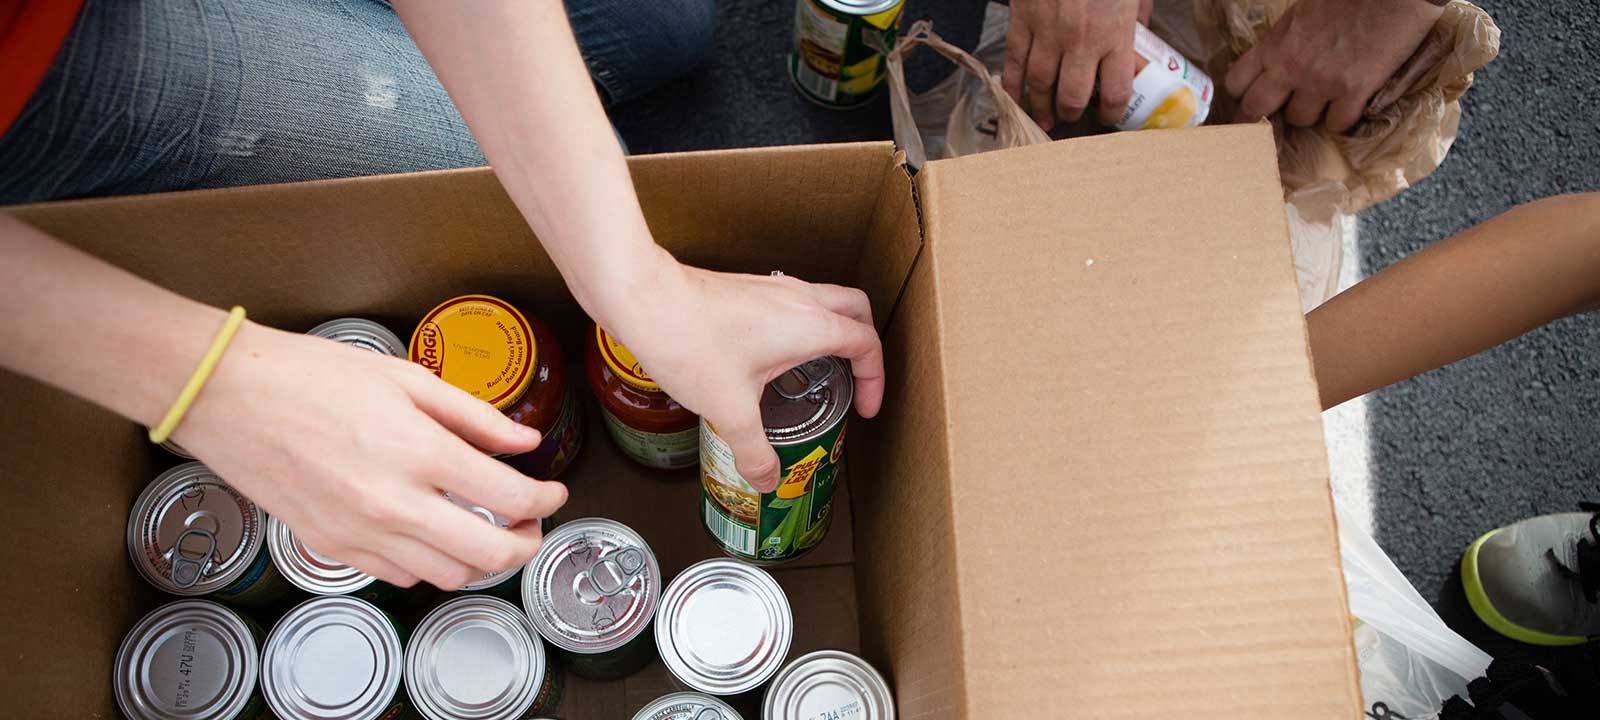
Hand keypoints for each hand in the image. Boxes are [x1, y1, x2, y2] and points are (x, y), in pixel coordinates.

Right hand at [173, 322, 568, 589]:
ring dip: (483, 560)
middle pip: (491, 555)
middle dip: (528, 542)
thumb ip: (474, 415)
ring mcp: (361, 533)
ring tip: (489, 529)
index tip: (554, 490)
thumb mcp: (407, 378)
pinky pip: (402, 576)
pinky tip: (435, 533)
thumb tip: (524, 441)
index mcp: (419, 452)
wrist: (228, 394)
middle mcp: (393, 504)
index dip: (547, 498)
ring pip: (449, 575)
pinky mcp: (332, 547)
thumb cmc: (310, 375)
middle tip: (533, 522)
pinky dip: (432, 564)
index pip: (512, 498)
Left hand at [599, 254, 884, 492]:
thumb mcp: (730, 410)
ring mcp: (770, 288)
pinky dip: (799, 325)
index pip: (866, 343)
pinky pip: (790, 302)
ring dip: (832, 330)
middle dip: (865, 342)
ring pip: (823, 300)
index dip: (875, 378)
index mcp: (810, 325)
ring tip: (818, 370)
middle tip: (857, 378)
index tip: (866, 407)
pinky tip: (772, 357)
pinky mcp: (745, 288)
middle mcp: (798, 298)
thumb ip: (754, 450)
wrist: (641, 296)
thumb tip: (767, 480)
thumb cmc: (689, 341)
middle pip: (856, 309)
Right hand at [1003, 0, 1150, 129]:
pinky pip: (1013, 60)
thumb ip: (1137, 13)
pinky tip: (1014, 97)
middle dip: (1070, 112)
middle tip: (1070, 117)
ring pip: (1039, 83)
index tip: (1108, 117)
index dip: (1111, 112)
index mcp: (1115, 33)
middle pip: (1072, 95)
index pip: (1115, 90)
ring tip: (1043, 117)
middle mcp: (1081, 40)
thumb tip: (1142, 32)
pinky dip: (1012, 83)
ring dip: (1040, 105)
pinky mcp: (1022, 19)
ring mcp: (1048, 32)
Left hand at [1225, 0, 1443, 132]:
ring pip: (1299, 120)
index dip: (1241, 93)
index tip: (1249, 97)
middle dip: (1262, 114)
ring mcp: (1321, 82)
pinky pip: (1338, 124)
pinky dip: (1342, 119)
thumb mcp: (1301, 14)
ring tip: (1322, 101)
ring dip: (1309, 114)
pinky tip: (1349, 105)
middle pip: (1255, 109)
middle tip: (1274, 116)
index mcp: (1275, 43)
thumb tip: (1272, 59)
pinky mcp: (1354, 91)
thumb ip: (1284, 40)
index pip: (1235, 82)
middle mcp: (1291, 66)